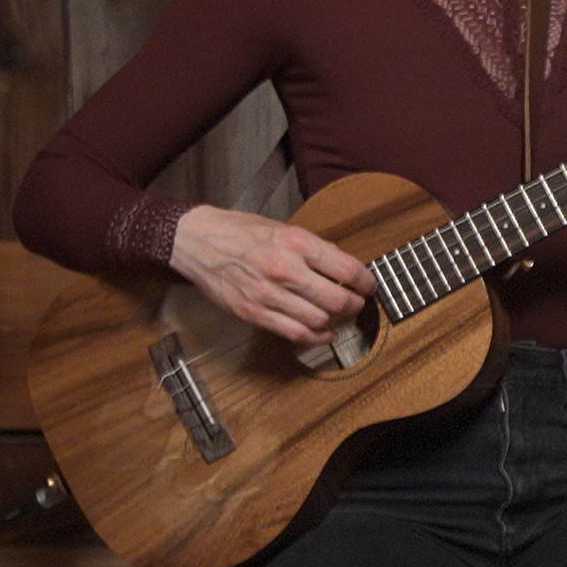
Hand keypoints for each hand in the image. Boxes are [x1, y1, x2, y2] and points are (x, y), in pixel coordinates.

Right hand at [169, 206, 375, 345]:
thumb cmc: (240, 232)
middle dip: (355, 305)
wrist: (197, 242)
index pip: (347, 268)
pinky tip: (324, 333)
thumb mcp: (283, 228)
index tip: (369, 285)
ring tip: (340, 317)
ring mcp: (268, 295)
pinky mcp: (254, 314)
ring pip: (319, 320)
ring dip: (336, 322)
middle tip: (357, 303)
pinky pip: (295, 334)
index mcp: (296, 243)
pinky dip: (316, 337)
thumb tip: (343, 266)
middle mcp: (285, 270)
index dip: (366, 282)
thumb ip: (313, 248)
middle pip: (337, 300)